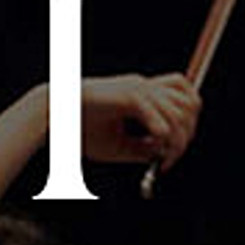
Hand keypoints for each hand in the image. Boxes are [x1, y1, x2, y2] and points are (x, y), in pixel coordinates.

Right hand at [79, 72, 199, 173]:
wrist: (53, 115)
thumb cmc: (80, 128)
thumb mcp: (117, 144)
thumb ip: (141, 148)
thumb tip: (165, 154)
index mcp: (142, 92)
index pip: (184, 97)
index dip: (189, 124)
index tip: (173, 153)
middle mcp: (144, 87)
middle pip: (190, 102)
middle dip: (188, 133)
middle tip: (172, 157)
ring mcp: (138, 89)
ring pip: (178, 111)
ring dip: (177, 139)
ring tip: (165, 158)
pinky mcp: (129, 96)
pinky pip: (158, 116)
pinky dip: (163, 135)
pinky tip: (156, 147)